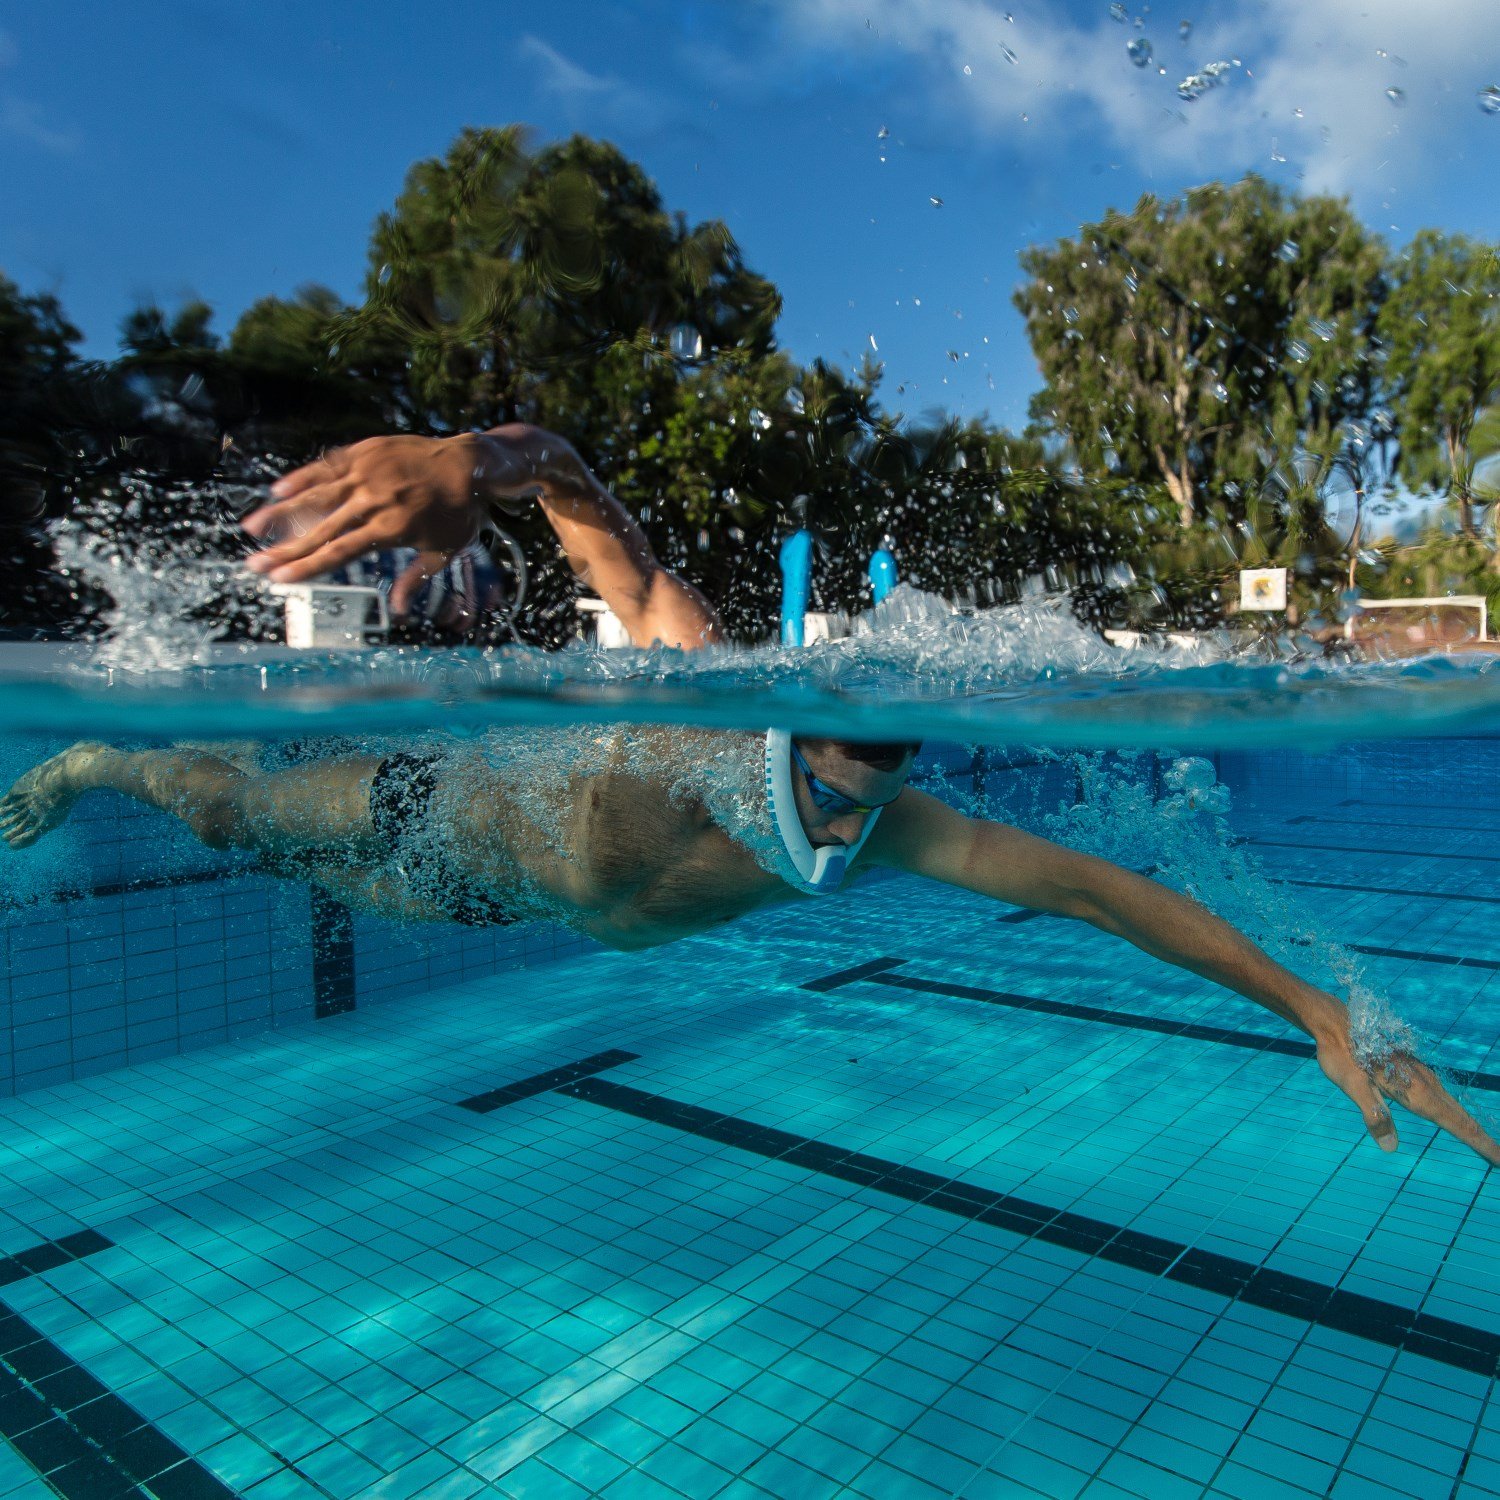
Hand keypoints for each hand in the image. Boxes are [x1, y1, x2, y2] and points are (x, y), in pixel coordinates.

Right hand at [242, 428, 562, 589]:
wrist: (471, 463)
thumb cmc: (459, 513)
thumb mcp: (442, 552)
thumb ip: (414, 580)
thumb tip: (395, 612)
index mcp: (391, 528)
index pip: (339, 552)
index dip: (306, 567)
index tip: (279, 578)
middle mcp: (375, 500)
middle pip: (320, 528)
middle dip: (284, 549)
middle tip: (253, 564)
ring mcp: (368, 472)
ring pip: (315, 494)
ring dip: (281, 512)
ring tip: (252, 528)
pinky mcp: (365, 451)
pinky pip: (328, 466)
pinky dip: (303, 478)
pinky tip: (277, 490)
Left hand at [1316, 1019, 1499, 1166]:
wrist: (1334, 1019)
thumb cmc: (1340, 1052)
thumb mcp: (1352, 1084)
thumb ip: (1373, 1113)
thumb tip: (1390, 1148)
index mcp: (1416, 1090)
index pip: (1457, 1124)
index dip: (1482, 1144)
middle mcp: (1424, 1082)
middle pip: (1461, 1117)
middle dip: (1483, 1140)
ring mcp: (1419, 1074)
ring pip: (1452, 1105)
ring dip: (1470, 1126)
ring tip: (1484, 1145)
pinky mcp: (1410, 1069)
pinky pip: (1440, 1096)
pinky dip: (1454, 1112)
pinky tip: (1449, 1114)